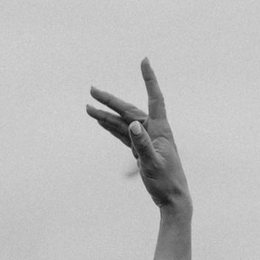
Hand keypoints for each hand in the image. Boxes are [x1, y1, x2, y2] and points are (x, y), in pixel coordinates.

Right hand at [87, 60, 189, 211]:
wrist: (172, 198)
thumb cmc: (167, 181)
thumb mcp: (153, 163)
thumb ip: (143, 144)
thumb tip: (133, 125)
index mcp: (160, 129)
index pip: (154, 98)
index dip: (149, 79)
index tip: (144, 61)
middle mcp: (152, 130)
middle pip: (128, 110)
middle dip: (110, 100)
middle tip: (92, 91)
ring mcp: (145, 139)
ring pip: (122, 122)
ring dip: (106, 115)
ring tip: (88, 108)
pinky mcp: (140, 149)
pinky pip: (122, 134)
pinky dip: (111, 128)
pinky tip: (100, 121)